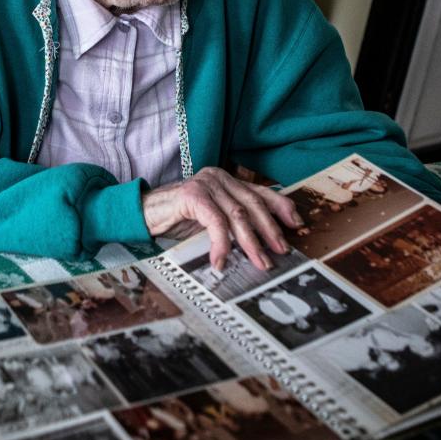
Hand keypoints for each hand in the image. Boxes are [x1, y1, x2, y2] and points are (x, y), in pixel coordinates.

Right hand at [142, 167, 303, 272]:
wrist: (143, 215)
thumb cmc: (178, 219)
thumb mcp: (212, 219)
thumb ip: (233, 222)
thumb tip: (263, 243)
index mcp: (227, 180)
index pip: (261, 192)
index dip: (281, 208)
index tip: (297, 225)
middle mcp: (219, 177)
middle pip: (253, 204)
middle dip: (270, 231)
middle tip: (280, 252)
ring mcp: (206, 183)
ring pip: (238, 214)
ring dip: (251, 242)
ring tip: (259, 262)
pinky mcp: (193, 195)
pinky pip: (215, 222)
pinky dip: (222, 244)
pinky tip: (221, 261)